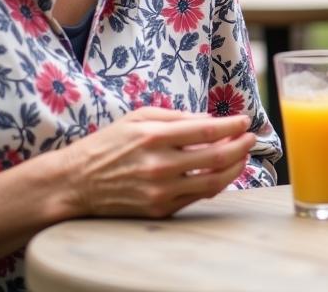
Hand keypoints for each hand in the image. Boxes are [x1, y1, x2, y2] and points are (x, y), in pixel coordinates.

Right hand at [60, 107, 255, 218]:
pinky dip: (215, 184)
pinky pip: (196, 197)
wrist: (76, 183)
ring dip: (235, 167)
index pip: (208, 131)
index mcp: (156, 137)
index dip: (233, 126)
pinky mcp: (158, 210)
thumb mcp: (141, 117)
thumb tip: (211, 120)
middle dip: (241, 146)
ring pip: (212, 182)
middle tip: (251, 137)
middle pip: (217, 157)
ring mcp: (160, 191)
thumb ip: (178, 116)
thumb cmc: (110, 143)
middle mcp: (160, 166)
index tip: (246, 120)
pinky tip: (222, 172)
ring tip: (243, 155)